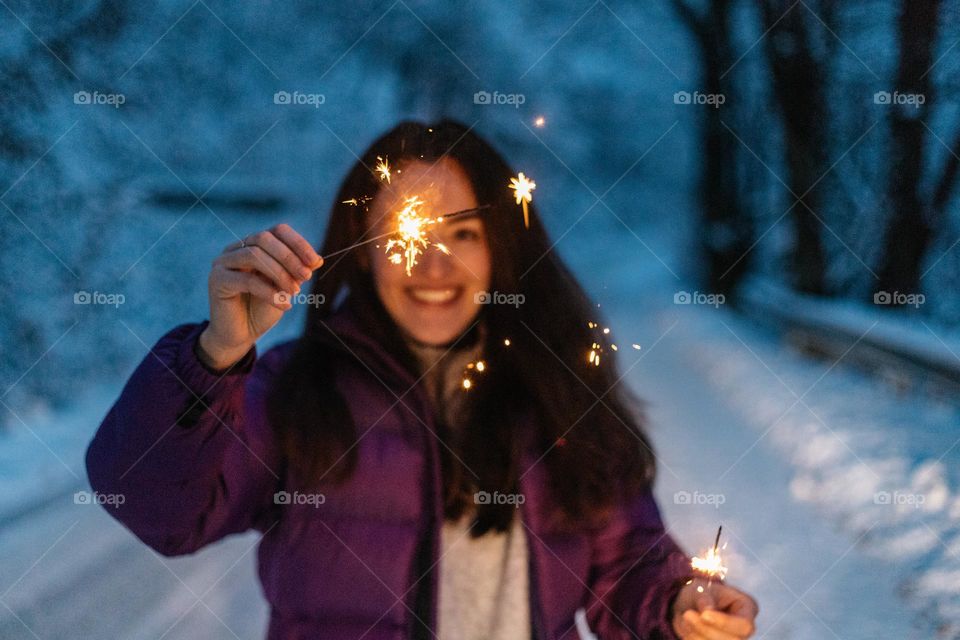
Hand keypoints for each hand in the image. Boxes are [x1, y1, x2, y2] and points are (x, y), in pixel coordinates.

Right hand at [200, 223, 322, 368]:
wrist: (242, 335)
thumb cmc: (263, 308)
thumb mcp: (286, 287)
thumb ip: (298, 271)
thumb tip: (318, 259)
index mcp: (253, 245)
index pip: (277, 231)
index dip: (298, 243)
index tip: (315, 262)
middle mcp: (236, 249)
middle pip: (264, 238)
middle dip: (289, 257)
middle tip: (307, 277)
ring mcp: (223, 262)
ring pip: (254, 255)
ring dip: (280, 273)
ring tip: (295, 292)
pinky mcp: (217, 280)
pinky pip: (247, 280)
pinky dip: (270, 292)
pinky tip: (285, 304)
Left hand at [671, 579, 757, 639]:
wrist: (689, 604)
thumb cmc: (700, 593)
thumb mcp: (701, 588)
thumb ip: (704, 598)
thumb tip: (707, 610)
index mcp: (747, 608)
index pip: (744, 624)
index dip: (725, 623)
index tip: (704, 614)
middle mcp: (743, 629)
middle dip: (707, 629)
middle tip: (687, 614)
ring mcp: (732, 639)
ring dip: (697, 635)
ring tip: (686, 617)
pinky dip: (692, 639)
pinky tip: (687, 627)